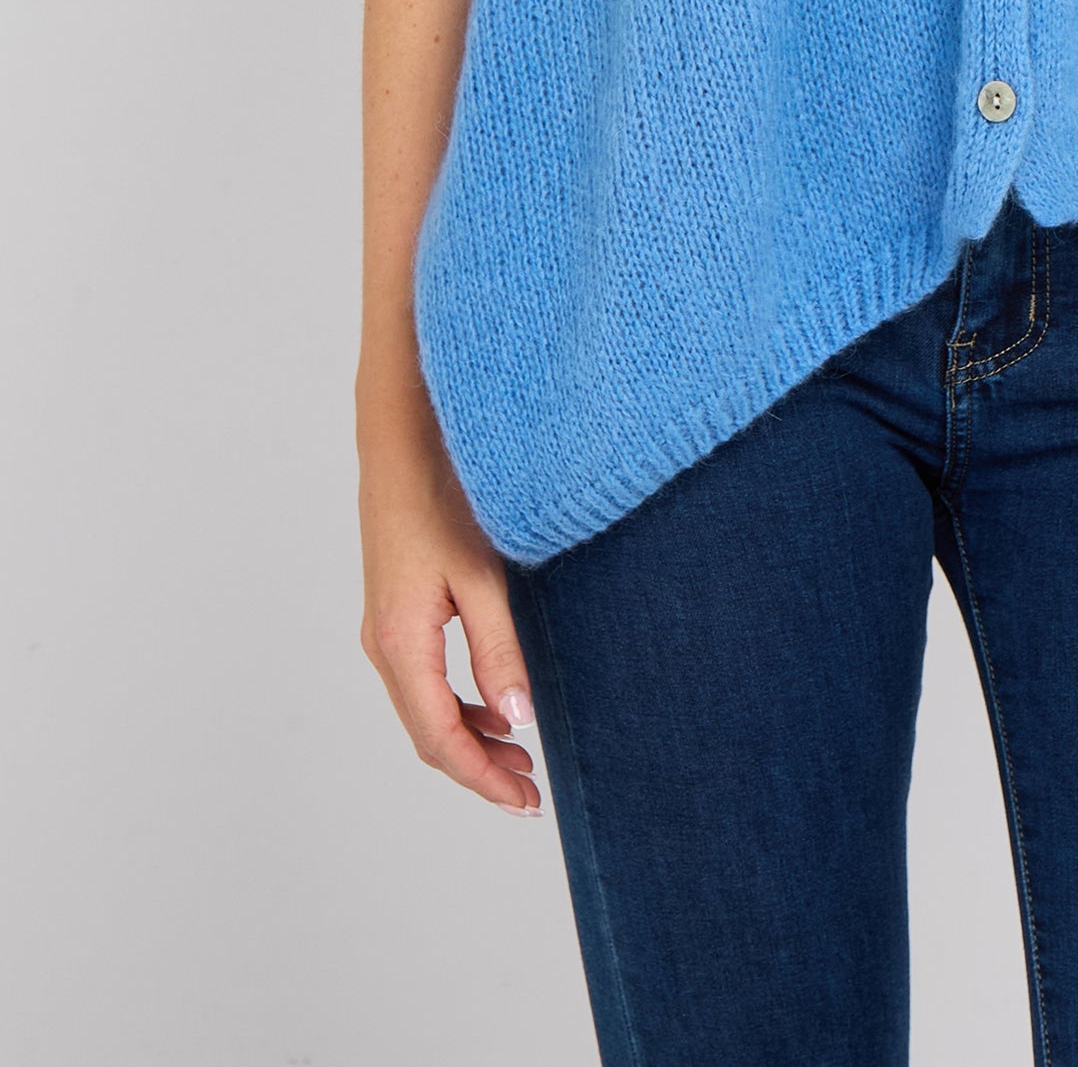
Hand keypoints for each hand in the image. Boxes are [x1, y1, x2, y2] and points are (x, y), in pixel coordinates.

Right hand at [358, 406, 541, 814]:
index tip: (525, 803)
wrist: (403, 437)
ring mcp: (386, 628)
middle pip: (429, 732)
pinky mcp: (396, 611)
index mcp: (402, 643)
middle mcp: (384, 644)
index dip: (482, 777)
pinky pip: (424, 680)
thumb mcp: (482, 577)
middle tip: (530, 792)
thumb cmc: (443, 496)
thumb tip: (519, 721)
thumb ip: (500, 651)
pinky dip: (459, 703)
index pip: (441, 738)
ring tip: (521, 754)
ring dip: (471, 736)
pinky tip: (495, 703)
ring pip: (425, 709)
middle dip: (478, 767)